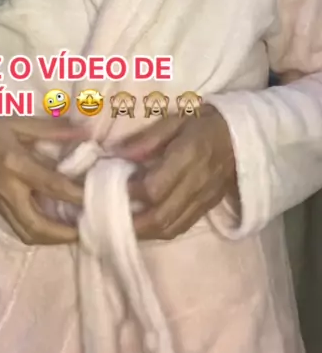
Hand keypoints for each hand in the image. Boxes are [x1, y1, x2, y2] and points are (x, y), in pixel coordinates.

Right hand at [0, 114, 86, 244]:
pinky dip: (40, 233)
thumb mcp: (20, 122)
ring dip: (51, 239)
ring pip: (26, 234)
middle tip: (85, 231)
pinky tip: (54, 226)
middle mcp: (7, 189)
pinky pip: (19, 229)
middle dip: (62, 235)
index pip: (51, 185)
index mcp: (15, 164)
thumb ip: (53, 130)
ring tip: (73, 233)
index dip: (75, 195)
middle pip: (36, 226)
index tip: (96, 199)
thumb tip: (84, 134)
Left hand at [111, 105, 237, 240]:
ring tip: (122, 224)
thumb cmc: (205, 123)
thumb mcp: (176, 120)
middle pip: (160, 217)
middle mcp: (197, 183)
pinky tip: (144, 224)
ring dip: (143, 233)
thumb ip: (147, 140)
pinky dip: (158, 231)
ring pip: (170, 228)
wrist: (243, 136)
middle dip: (131, 223)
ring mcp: (204, 200)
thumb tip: (117, 155)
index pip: (154, 187)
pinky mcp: (207, 208)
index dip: (129, 192)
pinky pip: (180, 227)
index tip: (112, 185)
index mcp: (188, 156)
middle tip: (109, 215)